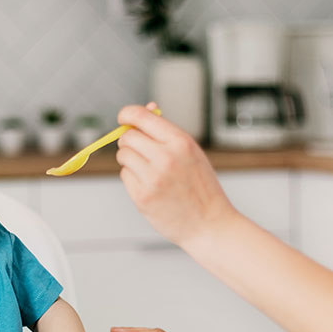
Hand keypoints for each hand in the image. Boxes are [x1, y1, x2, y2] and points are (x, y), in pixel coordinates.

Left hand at [116, 104, 236, 246]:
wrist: (209, 224)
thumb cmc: (201, 187)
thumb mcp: (191, 152)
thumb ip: (167, 131)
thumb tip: (148, 107)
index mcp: (180, 141)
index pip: (140, 116)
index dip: (127, 114)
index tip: (123, 118)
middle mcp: (166, 157)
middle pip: (127, 136)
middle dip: (129, 141)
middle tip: (141, 151)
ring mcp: (153, 178)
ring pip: (123, 156)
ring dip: (130, 161)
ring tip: (149, 171)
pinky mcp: (142, 197)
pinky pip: (125, 176)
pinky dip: (132, 179)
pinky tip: (150, 186)